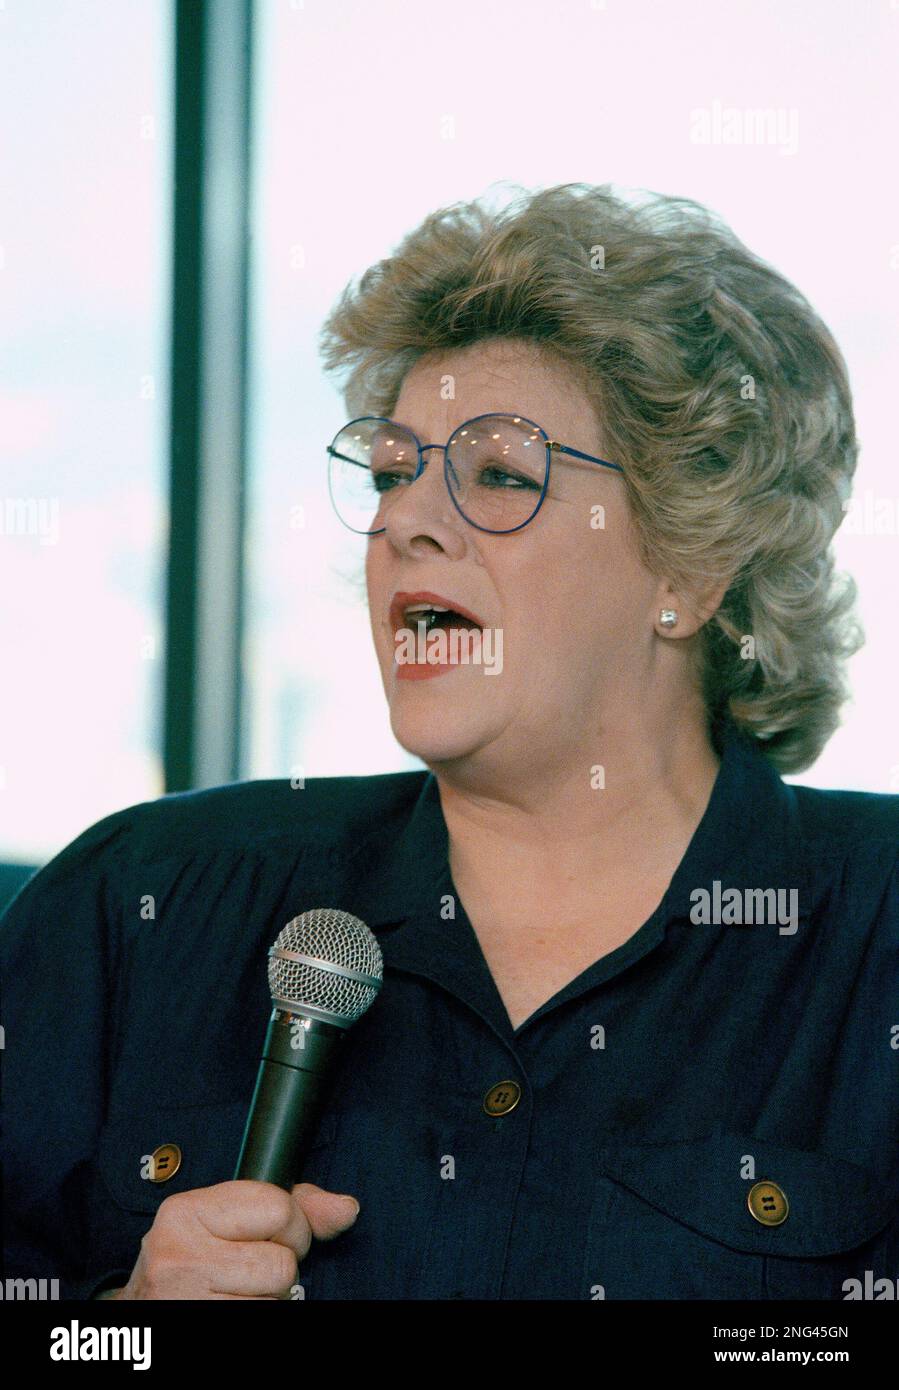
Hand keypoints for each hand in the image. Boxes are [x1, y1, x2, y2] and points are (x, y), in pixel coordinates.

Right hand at [112, 1180, 359, 1299]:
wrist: (143, 1309)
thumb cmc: (197, 1257)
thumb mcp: (233, 1217)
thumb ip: (295, 1206)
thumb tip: (347, 1209)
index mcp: (187, 1210)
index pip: (279, 1207)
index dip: (291, 1227)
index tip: (271, 1236)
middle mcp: (177, 1254)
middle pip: (281, 1263)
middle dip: (279, 1268)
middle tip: (250, 1269)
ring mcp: (183, 1299)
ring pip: (274, 1300)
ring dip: (267, 1298)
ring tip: (236, 1289)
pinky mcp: (197, 1326)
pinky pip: (263, 1319)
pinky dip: (258, 1313)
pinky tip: (231, 1304)